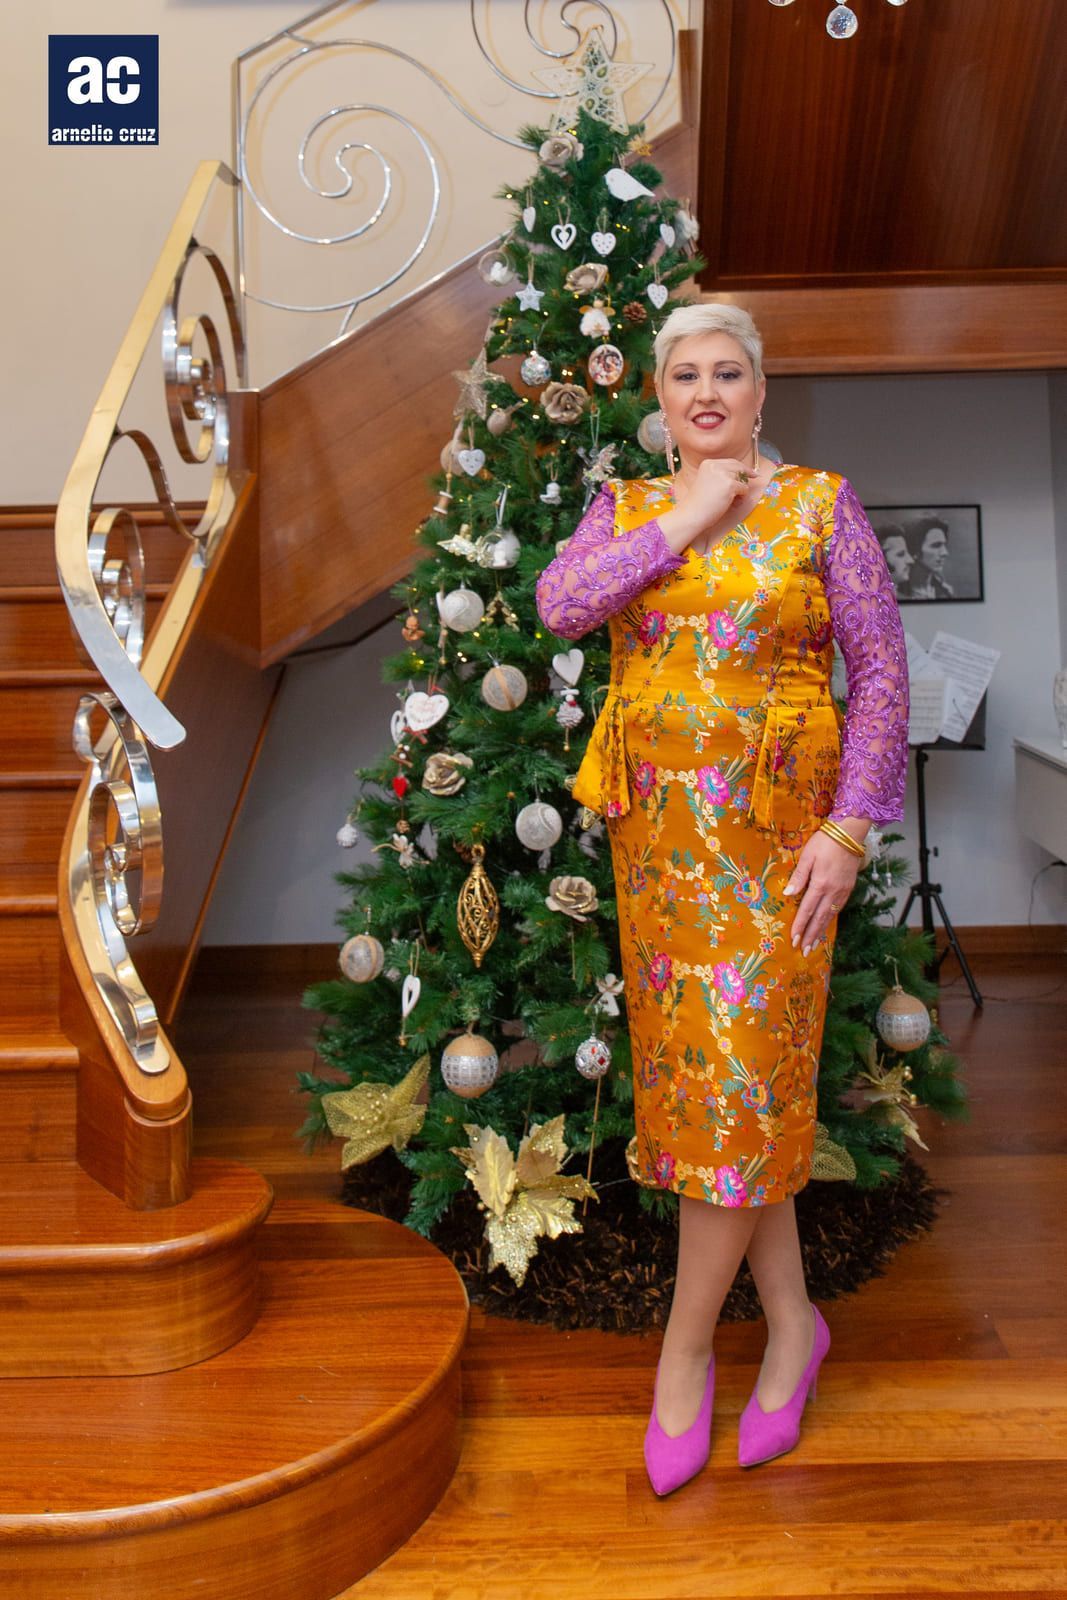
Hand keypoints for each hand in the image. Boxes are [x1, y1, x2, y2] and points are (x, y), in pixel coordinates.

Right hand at [658, 457, 753, 551]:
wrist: (692, 514)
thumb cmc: (699, 503)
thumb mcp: (708, 482)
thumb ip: (721, 476)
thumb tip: (742, 476)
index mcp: (708, 463)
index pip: (730, 462)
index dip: (741, 467)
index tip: (751, 471)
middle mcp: (716, 465)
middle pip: (739, 467)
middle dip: (747, 473)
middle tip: (756, 477)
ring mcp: (723, 474)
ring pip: (742, 479)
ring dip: (741, 490)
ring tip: (733, 501)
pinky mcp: (730, 485)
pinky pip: (744, 489)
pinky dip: (741, 497)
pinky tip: (732, 504)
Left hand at [782, 830, 860, 955]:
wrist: (850, 834)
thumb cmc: (824, 842)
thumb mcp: (807, 856)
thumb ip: (799, 877)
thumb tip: (789, 894)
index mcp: (820, 884)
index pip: (807, 910)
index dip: (800, 926)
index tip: (794, 940)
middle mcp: (833, 892)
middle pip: (820, 918)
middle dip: (811, 935)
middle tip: (804, 950)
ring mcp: (843, 892)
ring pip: (830, 916)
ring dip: (821, 931)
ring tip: (814, 945)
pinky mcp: (849, 889)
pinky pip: (838, 909)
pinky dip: (830, 920)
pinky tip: (825, 926)